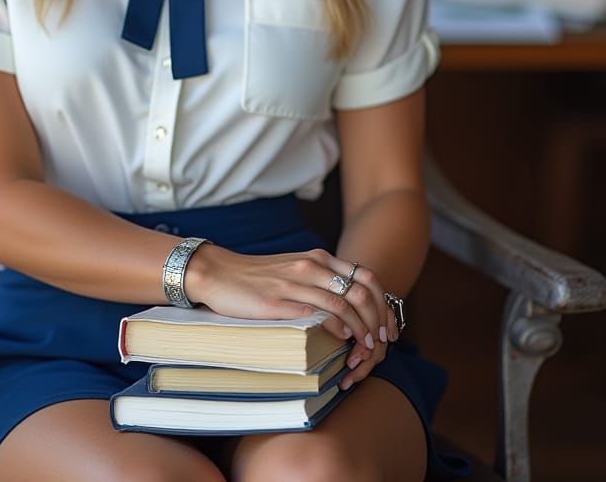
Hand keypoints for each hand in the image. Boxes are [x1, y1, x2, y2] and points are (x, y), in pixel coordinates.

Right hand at [183, 245, 398, 383]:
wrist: (218, 273)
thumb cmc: (257, 277)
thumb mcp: (295, 271)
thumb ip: (321, 281)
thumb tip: (348, 307)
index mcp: (318, 258)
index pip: (366, 277)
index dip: (383, 304)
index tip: (387, 328)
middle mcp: (311, 265)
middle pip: (361, 291)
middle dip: (378, 320)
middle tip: (380, 342)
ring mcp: (295, 282)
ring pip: (343, 304)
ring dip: (361, 330)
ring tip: (365, 348)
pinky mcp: (279, 300)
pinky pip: (317, 313)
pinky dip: (337, 330)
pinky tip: (342, 342)